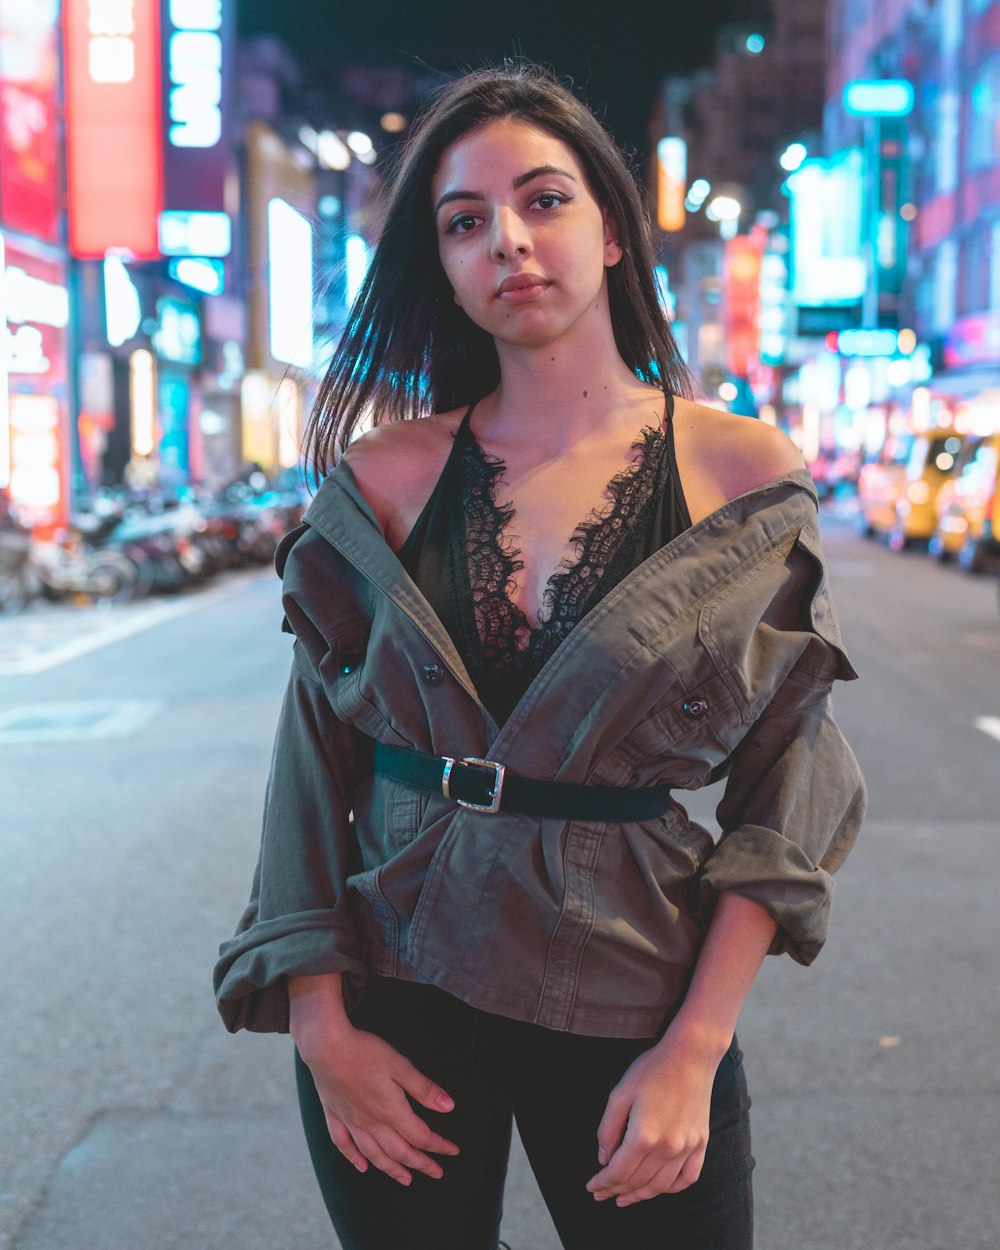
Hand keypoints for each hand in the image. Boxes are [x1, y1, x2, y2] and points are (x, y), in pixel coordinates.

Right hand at [299, 1020, 460, 1185]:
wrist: (326, 1047)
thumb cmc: (365, 1052)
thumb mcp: (401, 1066)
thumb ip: (424, 1089)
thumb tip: (448, 1107)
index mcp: (391, 1111)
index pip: (420, 1137)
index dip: (439, 1146)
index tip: (453, 1151)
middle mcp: (371, 1123)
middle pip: (400, 1151)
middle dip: (421, 1164)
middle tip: (436, 1172)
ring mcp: (351, 1122)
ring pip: (374, 1155)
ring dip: (392, 1169)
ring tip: (405, 1179)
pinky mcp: (335, 1116)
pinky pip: (344, 1145)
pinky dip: (354, 1159)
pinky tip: (361, 1167)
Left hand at [585, 1026, 723, 1206]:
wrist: (690, 1055)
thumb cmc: (651, 1070)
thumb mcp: (619, 1093)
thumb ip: (608, 1129)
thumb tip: (604, 1158)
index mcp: (643, 1136)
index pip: (619, 1172)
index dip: (602, 1183)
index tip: (591, 1188)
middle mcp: (667, 1148)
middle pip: (637, 1181)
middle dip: (616, 1190)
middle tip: (602, 1195)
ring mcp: (687, 1148)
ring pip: (661, 1186)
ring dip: (640, 1196)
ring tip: (624, 1198)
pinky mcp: (701, 1143)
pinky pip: (687, 1178)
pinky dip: (671, 1189)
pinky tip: (658, 1188)